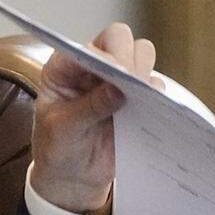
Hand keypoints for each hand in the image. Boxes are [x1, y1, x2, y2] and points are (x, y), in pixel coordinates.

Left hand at [31, 23, 165, 213]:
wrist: (72, 175)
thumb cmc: (57, 148)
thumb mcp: (63, 130)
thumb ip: (88, 108)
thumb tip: (119, 89)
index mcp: (64, 68)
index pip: (87, 46)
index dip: (105, 55)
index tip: (118, 74)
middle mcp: (90, 66)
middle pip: (119, 39)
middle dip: (129, 58)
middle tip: (133, 84)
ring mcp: (115, 79)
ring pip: (141, 55)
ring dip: (144, 73)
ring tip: (140, 98)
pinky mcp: (136, 97)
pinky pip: (155, 86)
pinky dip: (157, 96)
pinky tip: (151, 111)